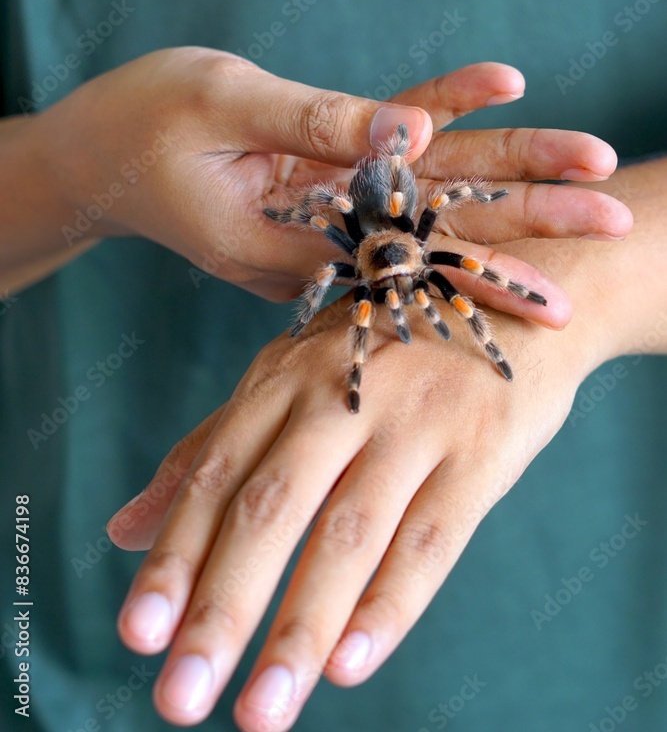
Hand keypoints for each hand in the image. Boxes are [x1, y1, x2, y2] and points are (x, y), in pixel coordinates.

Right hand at [34, 48, 628, 302]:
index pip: (411, 251)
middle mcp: (323, 230)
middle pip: (441, 223)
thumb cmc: (141, 126)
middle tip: (616, 217)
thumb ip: (314, 119)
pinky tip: (502, 82)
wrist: (99, 155)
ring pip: (432, 186)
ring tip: (593, 165)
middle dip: (530, 221)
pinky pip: (391, 140)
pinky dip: (444, 110)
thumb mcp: (220, 107)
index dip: (490, 254)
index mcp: (293, 236)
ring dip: (513, 176)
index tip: (566, 271)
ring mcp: (328, 204)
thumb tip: (410, 129)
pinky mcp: (324, 169)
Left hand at [106, 173, 647, 728]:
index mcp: (287, 374)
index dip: (174, 554)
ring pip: (349, 533)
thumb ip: (215, 448)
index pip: (217, 472)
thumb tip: (122, 531)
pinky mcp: (482, 449)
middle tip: (178, 699)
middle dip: (222, 606)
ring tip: (261, 711)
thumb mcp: (296, 382)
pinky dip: (390, 604)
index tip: (136, 636)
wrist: (517, 311)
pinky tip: (349, 664)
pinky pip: (432, 537)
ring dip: (300, 629)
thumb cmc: (389, 355)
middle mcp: (344, 391)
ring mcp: (416, 418)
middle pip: (272, 506)